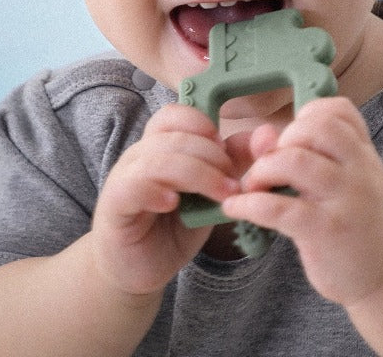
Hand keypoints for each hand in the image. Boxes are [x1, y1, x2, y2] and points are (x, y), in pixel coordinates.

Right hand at [90, 103, 239, 295]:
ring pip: (158, 159)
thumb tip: (268, 134)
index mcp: (162, 144)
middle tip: (233, 182)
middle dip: (212, 155)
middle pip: (173, 136)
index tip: (224, 146)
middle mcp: (140, 154)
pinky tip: (173, 203)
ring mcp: (124, 177)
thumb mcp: (213, 191)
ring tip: (221, 195)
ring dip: (197, 174)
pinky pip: (133, 186)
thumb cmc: (176, 224)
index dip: (202, 123)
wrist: (140, 269)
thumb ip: (237, 161)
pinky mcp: (114, 205)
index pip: (175, 114)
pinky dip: (156, 190)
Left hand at [221, 97, 382, 304]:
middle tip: (271, 163)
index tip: (294, 136)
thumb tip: (260, 134)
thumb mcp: (343, 184)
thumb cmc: (356, 224)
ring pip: (296, 161)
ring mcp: (345, 199)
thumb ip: (307, 155)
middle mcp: (360, 170)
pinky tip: (235, 207)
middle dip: (283, 139)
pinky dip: (249, 204)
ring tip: (254, 185)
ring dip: (263, 169)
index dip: (309, 114)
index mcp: (365, 154)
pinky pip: (279, 208)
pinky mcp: (326, 231)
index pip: (340, 110)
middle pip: (317, 127)